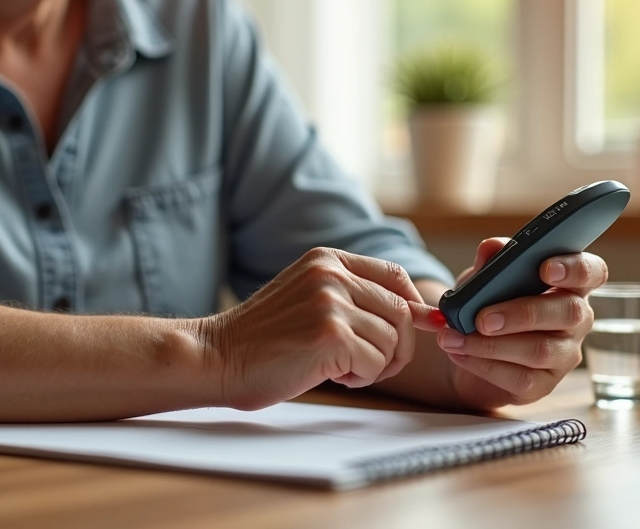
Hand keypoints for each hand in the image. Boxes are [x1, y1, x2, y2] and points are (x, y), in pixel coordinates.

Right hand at [201, 248, 433, 409]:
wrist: (216, 357)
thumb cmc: (262, 339)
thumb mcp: (309, 298)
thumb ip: (355, 297)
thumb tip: (423, 315)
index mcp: (327, 260)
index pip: (395, 275)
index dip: (412, 306)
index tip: (408, 332)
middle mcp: (332, 275)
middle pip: (401, 312)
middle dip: (397, 347)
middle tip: (372, 365)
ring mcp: (331, 303)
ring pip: (392, 342)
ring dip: (375, 366)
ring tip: (342, 369)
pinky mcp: (330, 336)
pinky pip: (376, 364)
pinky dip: (362, 379)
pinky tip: (333, 377)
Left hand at [425, 238, 605, 408]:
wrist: (470, 348)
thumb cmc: (489, 304)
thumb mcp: (486, 278)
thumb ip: (491, 262)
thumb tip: (491, 247)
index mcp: (570, 284)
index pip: (591, 272)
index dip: (575, 269)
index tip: (545, 268)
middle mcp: (577, 320)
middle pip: (568, 313)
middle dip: (522, 313)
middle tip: (482, 318)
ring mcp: (565, 354)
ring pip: (541, 351)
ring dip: (492, 344)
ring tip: (454, 337)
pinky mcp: (544, 384)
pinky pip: (521, 379)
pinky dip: (484, 365)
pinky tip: (459, 353)